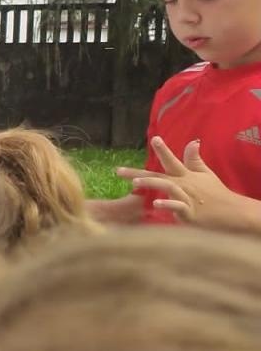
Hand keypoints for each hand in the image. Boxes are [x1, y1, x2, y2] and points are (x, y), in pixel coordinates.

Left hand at [118, 137, 260, 232]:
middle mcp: (183, 184)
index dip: (163, 150)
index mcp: (185, 176)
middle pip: (159, 175)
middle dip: (138, 172)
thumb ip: (195, 159)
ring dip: (151, 183)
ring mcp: (186, 198)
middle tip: (119, 171)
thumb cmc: (215, 193)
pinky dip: (167, 204)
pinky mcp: (189, 212)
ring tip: (135, 182)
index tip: (154, 138)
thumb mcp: (205, 174)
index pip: (172, 160)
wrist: (232, 212)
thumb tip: (192, 141)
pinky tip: (156, 203)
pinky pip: (177, 206)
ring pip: (167, 187)